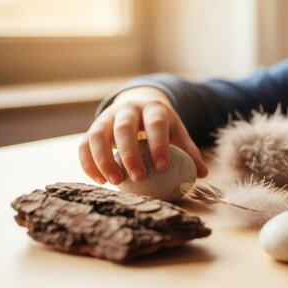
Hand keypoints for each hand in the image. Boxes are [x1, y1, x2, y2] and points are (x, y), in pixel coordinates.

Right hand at [78, 87, 207, 184]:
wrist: (138, 106)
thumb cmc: (161, 126)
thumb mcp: (177, 133)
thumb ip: (189, 151)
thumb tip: (203, 174)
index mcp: (153, 109)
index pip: (156, 123)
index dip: (159, 144)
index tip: (163, 167)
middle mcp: (128, 109)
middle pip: (124, 128)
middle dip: (130, 153)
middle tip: (138, 178)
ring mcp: (107, 117)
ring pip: (97, 135)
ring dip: (104, 160)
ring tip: (115, 182)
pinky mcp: (92, 128)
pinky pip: (84, 145)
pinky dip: (89, 163)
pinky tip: (100, 181)